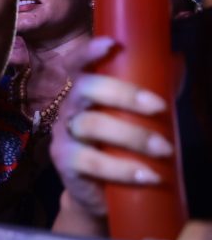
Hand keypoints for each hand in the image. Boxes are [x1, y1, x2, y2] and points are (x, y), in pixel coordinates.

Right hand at [50, 36, 171, 218]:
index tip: (111, 45)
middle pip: (85, 88)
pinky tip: (148, 176)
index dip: (88, 53)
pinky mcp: (65, 163)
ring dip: (132, 135)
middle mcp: (69, 108)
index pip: (76, 65)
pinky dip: (122, 169)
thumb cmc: (120, 148)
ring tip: (164, 149)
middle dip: (123, 94)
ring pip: (89, 124)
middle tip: (160, 108)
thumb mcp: (137, 117)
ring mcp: (63, 135)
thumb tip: (176, 60)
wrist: (101, 194)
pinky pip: (90, 162)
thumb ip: (154, 89)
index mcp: (84, 92)